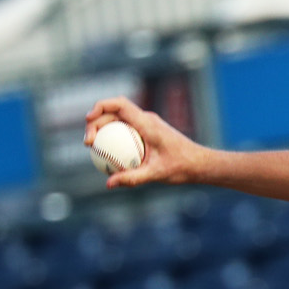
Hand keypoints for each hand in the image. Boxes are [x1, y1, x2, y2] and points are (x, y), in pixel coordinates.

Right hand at [83, 97, 206, 189]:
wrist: (200, 164)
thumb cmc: (182, 167)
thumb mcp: (156, 174)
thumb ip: (132, 178)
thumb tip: (109, 183)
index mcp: (147, 123)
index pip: (119, 104)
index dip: (100, 106)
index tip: (88, 120)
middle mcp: (147, 119)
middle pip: (114, 112)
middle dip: (96, 122)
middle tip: (88, 144)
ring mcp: (148, 124)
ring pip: (119, 121)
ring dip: (104, 129)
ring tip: (93, 148)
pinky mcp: (149, 132)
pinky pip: (127, 130)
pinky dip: (115, 138)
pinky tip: (108, 156)